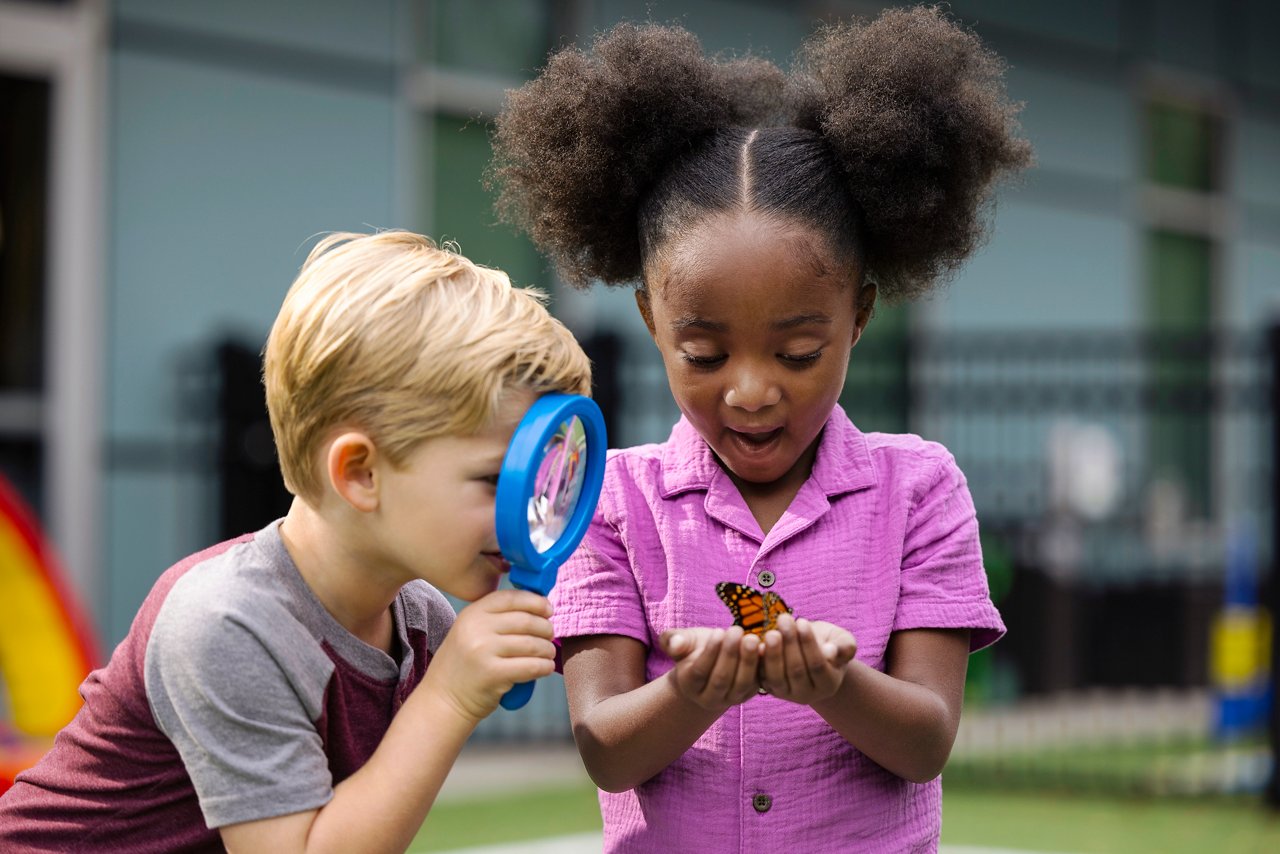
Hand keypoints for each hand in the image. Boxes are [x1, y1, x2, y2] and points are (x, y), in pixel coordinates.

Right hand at [422, 589, 555, 723]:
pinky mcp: (493, 674)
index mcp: (471, 614)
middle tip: (550, 635)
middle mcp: (476, 629)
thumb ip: (497, 619)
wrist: (443, 700)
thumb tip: (538, 608)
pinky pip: (531, 666)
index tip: (548, 609)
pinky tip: (546, 667)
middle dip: (545, 627)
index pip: (510, 598)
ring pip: (532, 644)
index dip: (535, 601)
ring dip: (547, 649)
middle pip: (525, 620)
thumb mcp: (471, 632)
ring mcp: (483, 651)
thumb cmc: (464, 666)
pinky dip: (544, 666)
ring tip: (548, 653)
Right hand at [658, 625, 761, 710]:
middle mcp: (709, 698)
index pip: (700, 671)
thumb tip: (676, 644)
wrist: (709, 665)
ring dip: (748, 660)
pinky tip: (765, 647)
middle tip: (737, 630)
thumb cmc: (693, 649)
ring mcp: (730, 699)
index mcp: (690, 684)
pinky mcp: (748, 693)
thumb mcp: (682, 641)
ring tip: (752, 638)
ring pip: (741, 684)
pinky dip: (762, 666)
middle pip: (721, 679)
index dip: (710, 652)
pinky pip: (757, 683)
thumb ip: (673, 641)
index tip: (719, 630)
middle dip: (730, 654)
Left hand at [758, 615, 855, 704]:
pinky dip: (758, 661)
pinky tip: (757, 644)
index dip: (809, 643)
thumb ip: (844, 646)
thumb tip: (831, 652)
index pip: (818, 665)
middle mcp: (808, 695)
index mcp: (828, 684)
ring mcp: (787, 694)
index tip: (802, 621)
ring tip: (771, 631)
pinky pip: (761, 677)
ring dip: (773, 653)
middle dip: (789, 643)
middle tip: (784, 619)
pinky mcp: (769, 688)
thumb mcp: (842, 641)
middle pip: (796, 671)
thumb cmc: (829, 643)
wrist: (811, 652)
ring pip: (777, 677)